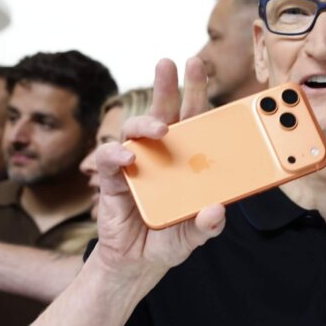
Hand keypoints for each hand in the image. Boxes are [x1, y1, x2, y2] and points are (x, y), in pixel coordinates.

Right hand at [91, 57, 224, 284]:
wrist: (138, 263)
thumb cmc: (169, 240)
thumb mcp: (195, 235)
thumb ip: (208, 225)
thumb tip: (216, 211)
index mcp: (187, 159)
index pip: (195, 119)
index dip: (198, 92)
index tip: (201, 67)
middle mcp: (161, 154)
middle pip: (165, 112)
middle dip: (168, 85)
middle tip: (172, 62)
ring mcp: (136, 163)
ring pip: (136, 129)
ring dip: (146, 123)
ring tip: (159, 128)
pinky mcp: (112, 179)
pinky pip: (109, 159)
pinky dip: (116, 154)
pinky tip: (127, 158)